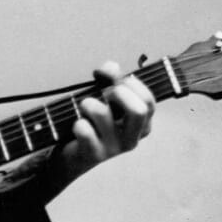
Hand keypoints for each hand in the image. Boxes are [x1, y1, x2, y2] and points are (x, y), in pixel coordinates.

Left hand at [52, 61, 155, 185]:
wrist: (73, 155)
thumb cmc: (93, 123)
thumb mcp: (105, 100)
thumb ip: (111, 80)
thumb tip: (111, 66)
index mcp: (141, 125)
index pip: (148, 101)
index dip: (132, 84)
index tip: (117, 81)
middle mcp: (132, 138)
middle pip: (139, 110)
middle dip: (119, 93)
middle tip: (104, 93)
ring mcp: (113, 148)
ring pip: (104, 115)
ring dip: (90, 103)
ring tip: (84, 105)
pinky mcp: (93, 154)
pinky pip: (85, 131)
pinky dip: (78, 122)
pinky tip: (78, 124)